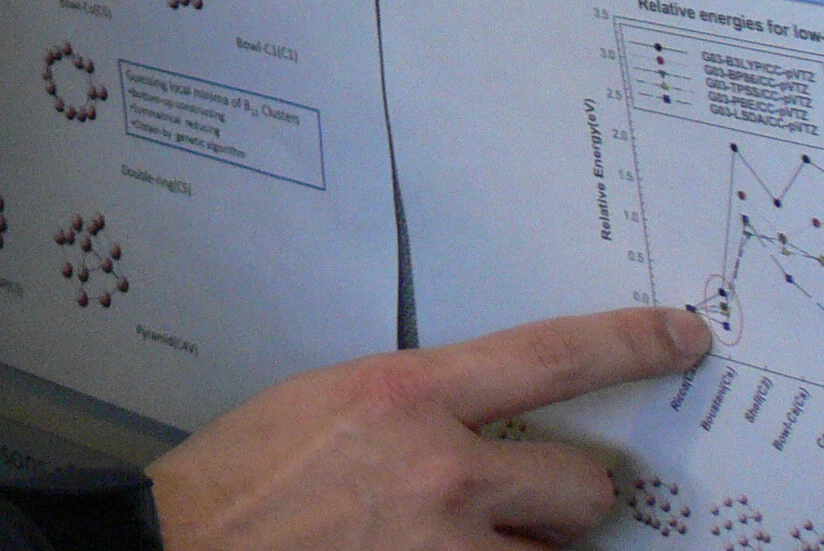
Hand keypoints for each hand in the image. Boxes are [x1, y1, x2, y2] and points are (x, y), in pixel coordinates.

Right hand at [149, 305, 710, 550]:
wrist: (184, 543)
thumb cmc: (243, 475)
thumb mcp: (325, 402)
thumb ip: (414, 406)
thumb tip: (484, 427)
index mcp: (404, 395)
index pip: (548, 358)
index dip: (629, 344)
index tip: (682, 338)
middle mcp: (442, 470)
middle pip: (584, 485)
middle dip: (563, 500)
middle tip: (519, 504)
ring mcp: (447, 549)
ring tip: (454, 540)